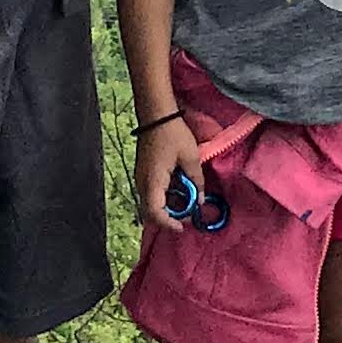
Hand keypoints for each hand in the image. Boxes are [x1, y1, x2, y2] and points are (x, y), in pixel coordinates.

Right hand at [136, 111, 210, 231]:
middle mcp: (143, 183)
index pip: (155, 213)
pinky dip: (164, 198)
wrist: (157, 115)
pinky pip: (152, 193)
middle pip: (151, 212)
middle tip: (188, 216)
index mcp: (153, 181)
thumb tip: (200, 201)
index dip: (168, 223)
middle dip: (169, 218)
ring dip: (167, 207)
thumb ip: (196, 181)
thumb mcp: (191, 157)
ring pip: (151, 203)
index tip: (182, 227)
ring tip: (186, 202)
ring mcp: (141, 178)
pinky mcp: (143, 173)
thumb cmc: (173, 134)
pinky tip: (179, 190)